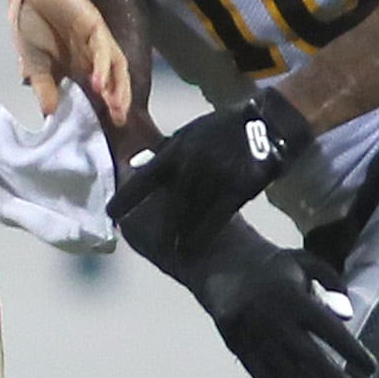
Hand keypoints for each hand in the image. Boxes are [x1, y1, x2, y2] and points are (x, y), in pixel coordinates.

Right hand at [8, 0, 131, 122]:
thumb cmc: (30, 22)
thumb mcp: (33, 64)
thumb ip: (44, 88)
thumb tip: (49, 114)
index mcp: (79, 64)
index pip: (101, 89)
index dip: (108, 106)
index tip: (111, 125)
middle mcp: (91, 53)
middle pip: (116, 78)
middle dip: (119, 99)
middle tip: (118, 119)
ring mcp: (94, 38)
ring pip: (116, 64)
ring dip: (117, 85)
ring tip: (114, 105)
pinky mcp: (92, 23)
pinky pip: (102, 46)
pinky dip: (102, 65)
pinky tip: (98, 82)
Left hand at [105, 88, 313, 256]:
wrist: (267, 124)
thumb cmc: (224, 127)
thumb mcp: (190, 132)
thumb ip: (167, 152)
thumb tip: (141, 166)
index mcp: (175, 151)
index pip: (143, 180)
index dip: (126, 199)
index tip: (111, 215)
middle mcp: (190, 166)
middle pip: (170, 206)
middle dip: (161, 228)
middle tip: (153, 246)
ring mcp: (213, 178)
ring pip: (191, 215)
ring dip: (182, 235)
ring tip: (174, 252)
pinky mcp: (236, 188)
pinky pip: (216, 218)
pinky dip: (203, 234)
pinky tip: (194, 247)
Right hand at [195, 245, 373, 377]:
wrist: (223, 267)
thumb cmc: (274, 268)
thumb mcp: (306, 261)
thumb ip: (332, 281)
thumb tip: (348, 314)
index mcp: (294, 298)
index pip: (330, 330)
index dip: (352, 351)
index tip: (370, 367)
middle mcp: (275, 321)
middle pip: (309, 358)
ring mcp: (256, 338)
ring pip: (286, 373)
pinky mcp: (241, 350)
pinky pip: (264, 377)